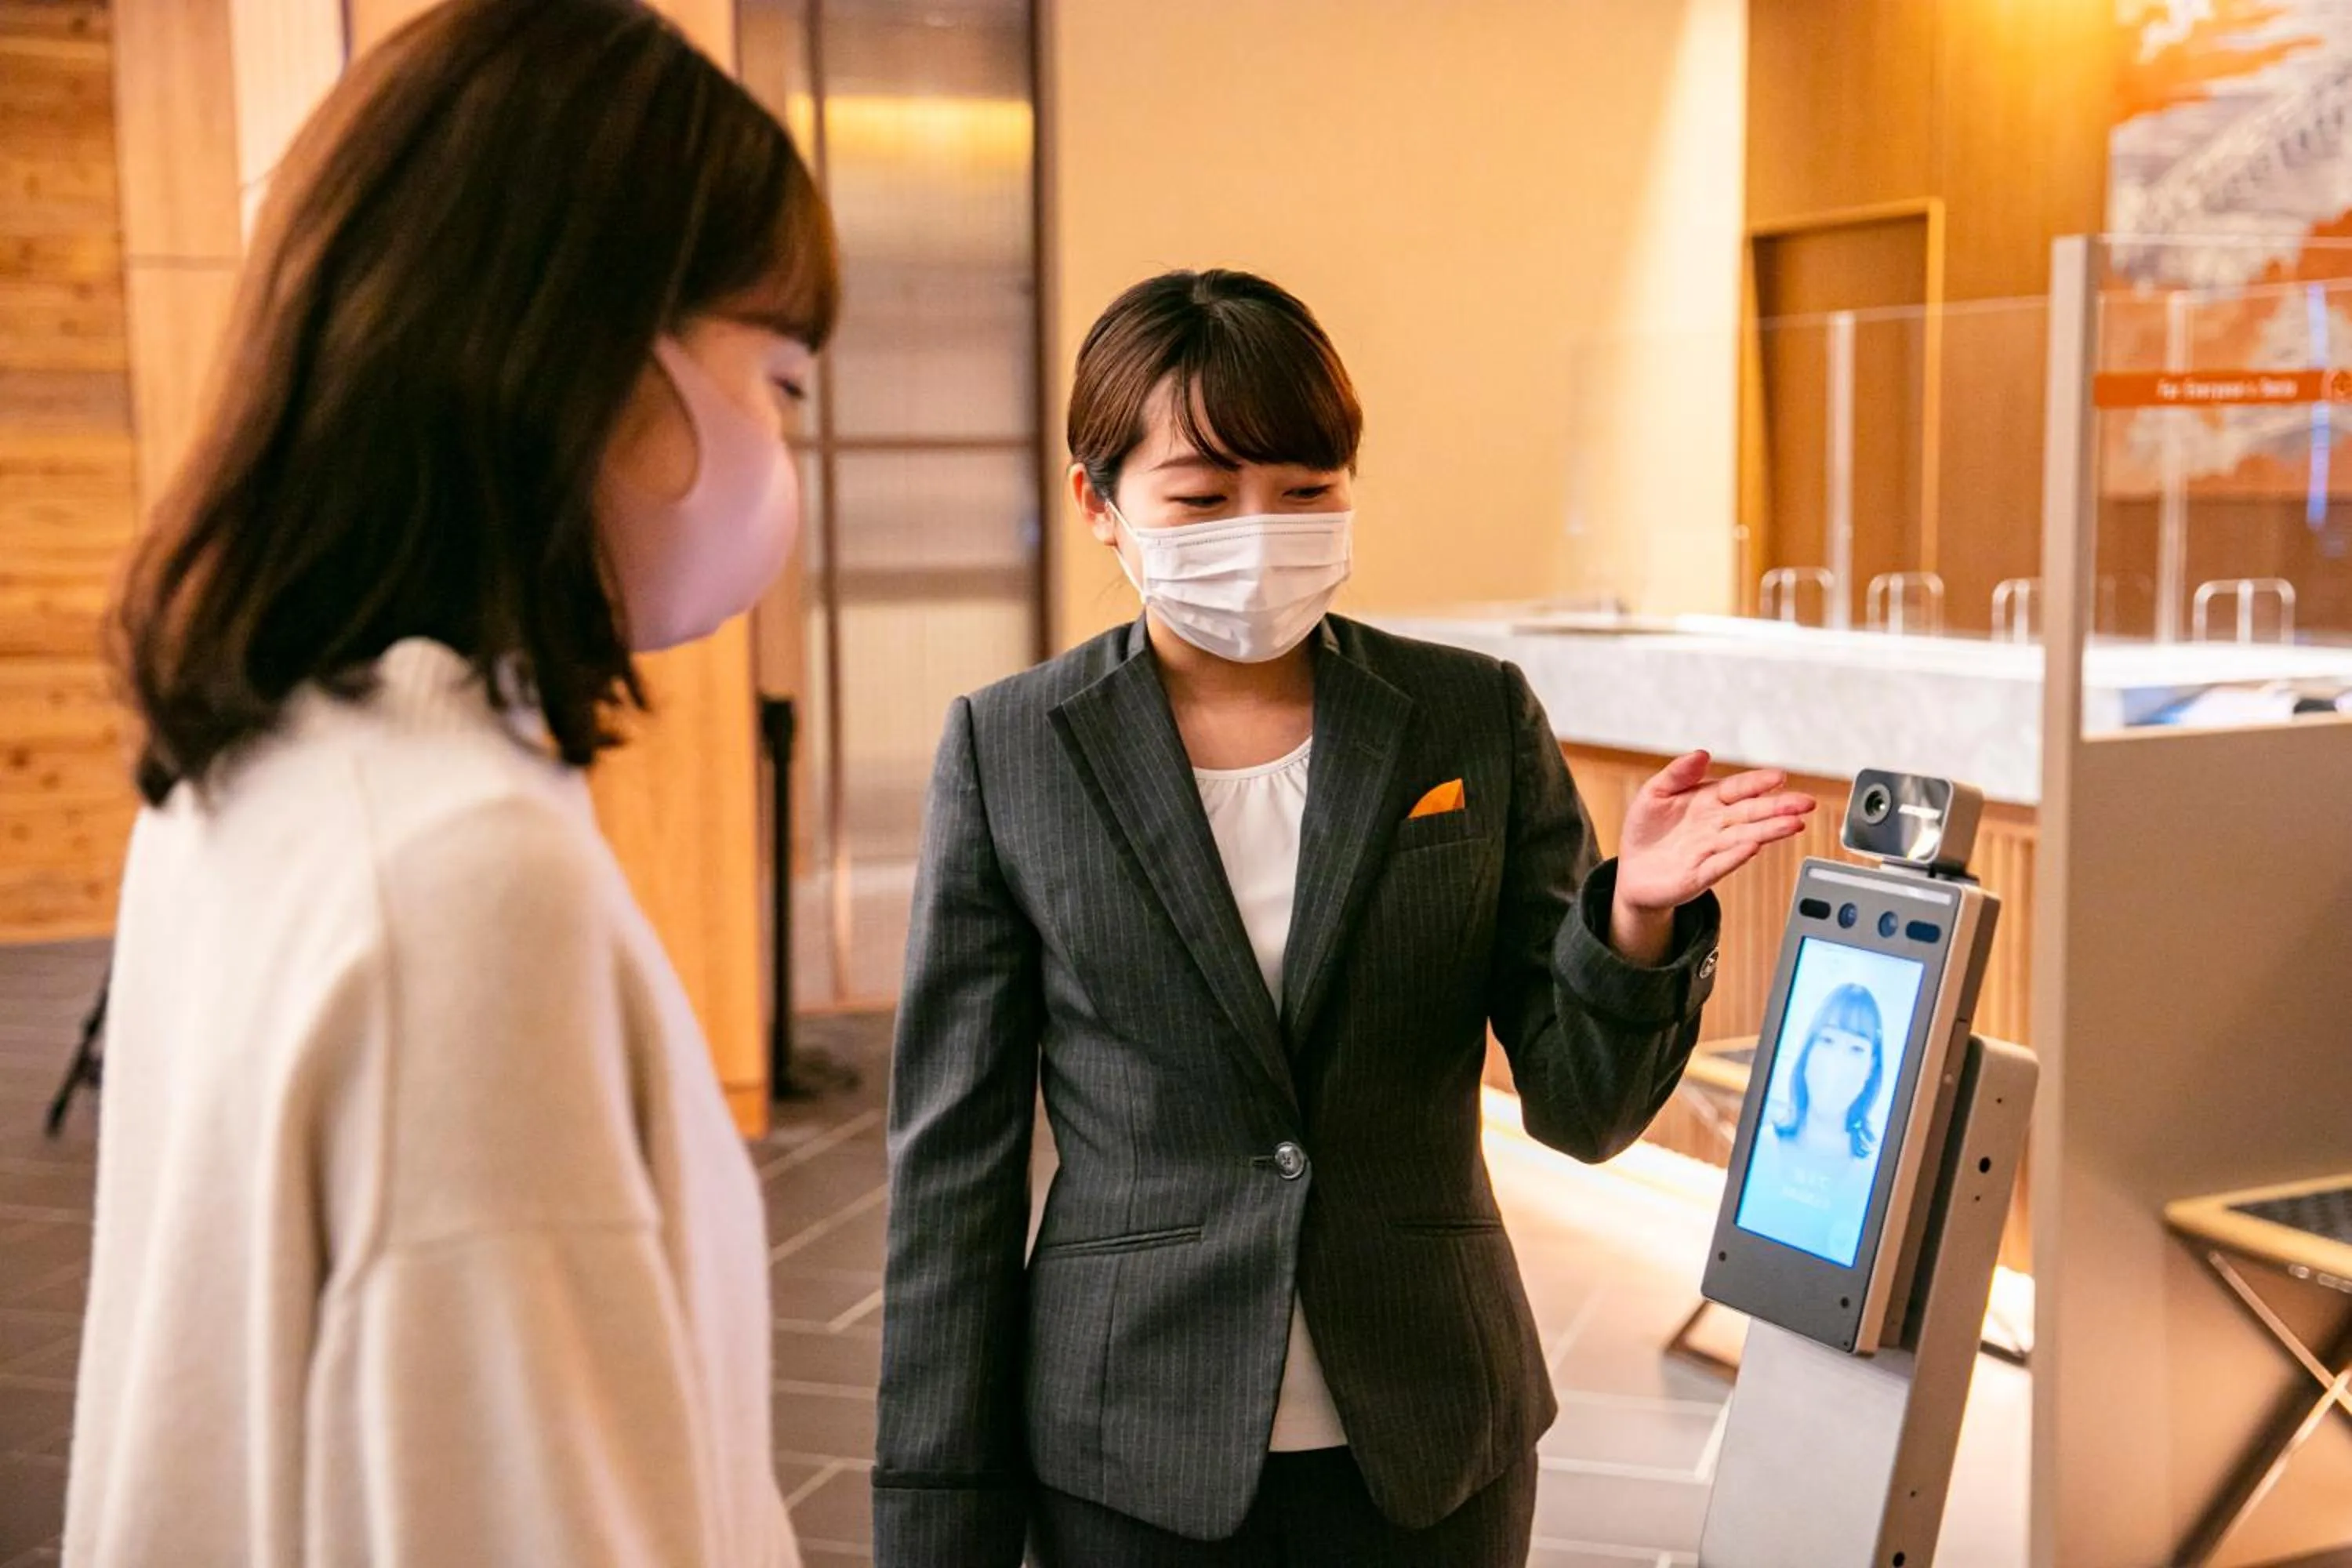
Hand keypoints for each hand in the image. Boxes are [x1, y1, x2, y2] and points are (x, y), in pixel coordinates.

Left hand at [1609, 752, 1814, 963]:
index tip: (1780, 776)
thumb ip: (1677, 773)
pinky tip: (1753, 847)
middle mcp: (1716, 824)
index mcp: (1709, 800)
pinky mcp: (1701, 875)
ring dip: (1769, 831)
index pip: (1738, 788)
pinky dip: (1735, 856)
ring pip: (1745, 837)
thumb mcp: (1655, 793)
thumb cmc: (1647, 829)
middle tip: (1805, 803)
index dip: (1758, 782)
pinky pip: (1720, 864)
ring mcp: (1712, 850)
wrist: (1632, 871)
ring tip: (1793, 824)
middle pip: (1752, 813)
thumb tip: (1702, 753)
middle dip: (1779, 807)